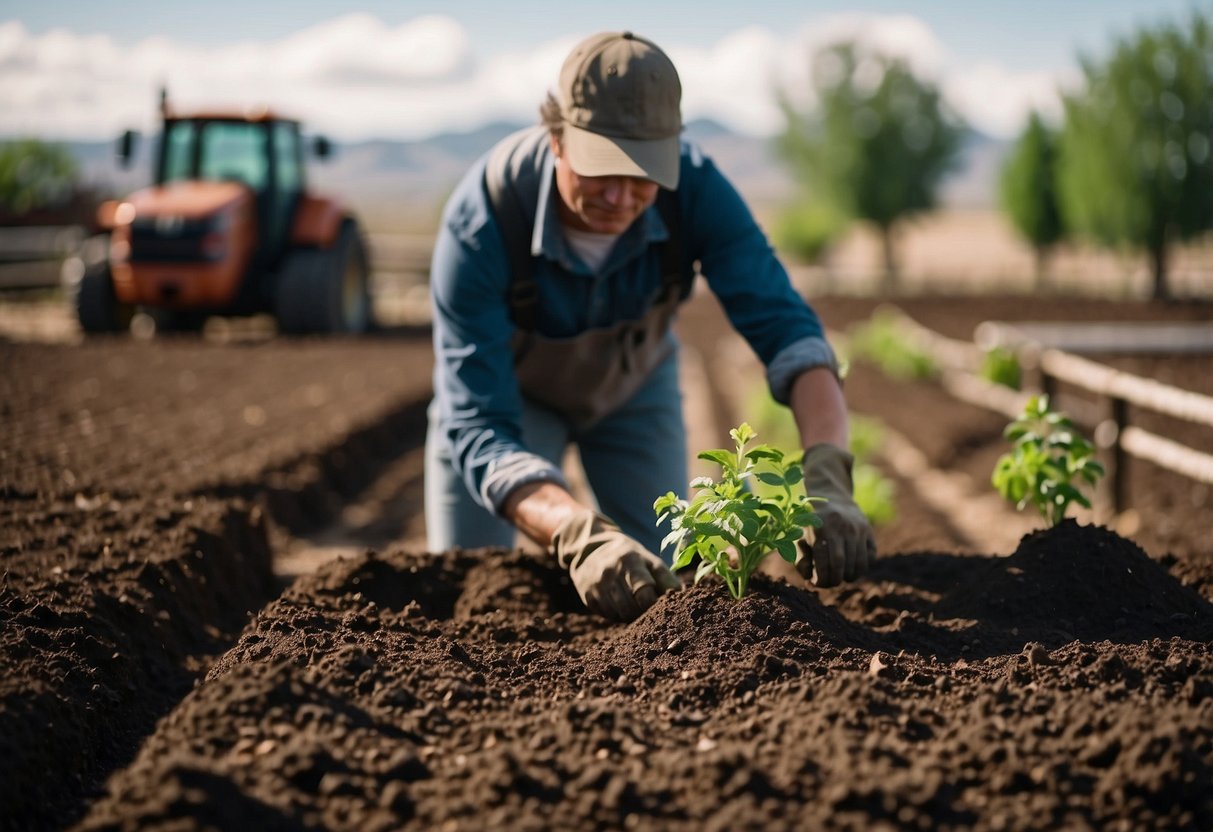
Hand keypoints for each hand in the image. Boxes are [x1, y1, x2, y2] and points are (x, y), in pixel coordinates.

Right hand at [551, 510, 680, 620]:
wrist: (591, 548)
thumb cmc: (630, 557)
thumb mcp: (649, 560)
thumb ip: (666, 579)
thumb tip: (682, 598)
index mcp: (630, 560)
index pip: (644, 593)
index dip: (654, 605)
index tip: (660, 606)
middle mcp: (610, 571)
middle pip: (632, 608)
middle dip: (643, 612)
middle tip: (648, 606)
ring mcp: (596, 584)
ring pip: (619, 614)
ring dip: (631, 615)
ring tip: (634, 604)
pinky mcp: (587, 595)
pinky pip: (607, 615)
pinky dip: (617, 614)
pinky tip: (619, 603)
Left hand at [797, 443, 876, 586]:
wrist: (830, 495)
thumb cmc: (810, 522)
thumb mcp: (799, 537)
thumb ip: (801, 559)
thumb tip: (810, 579)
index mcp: (820, 527)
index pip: (823, 563)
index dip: (821, 579)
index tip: (817, 583)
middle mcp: (840, 526)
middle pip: (841, 565)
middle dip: (834, 580)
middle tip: (829, 583)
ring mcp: (857, 527)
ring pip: (857, 563)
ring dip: (848, 576)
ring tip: (839, 576)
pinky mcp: (868, 529)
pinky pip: (870, 557)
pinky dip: (862, 568)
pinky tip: (851, 568)